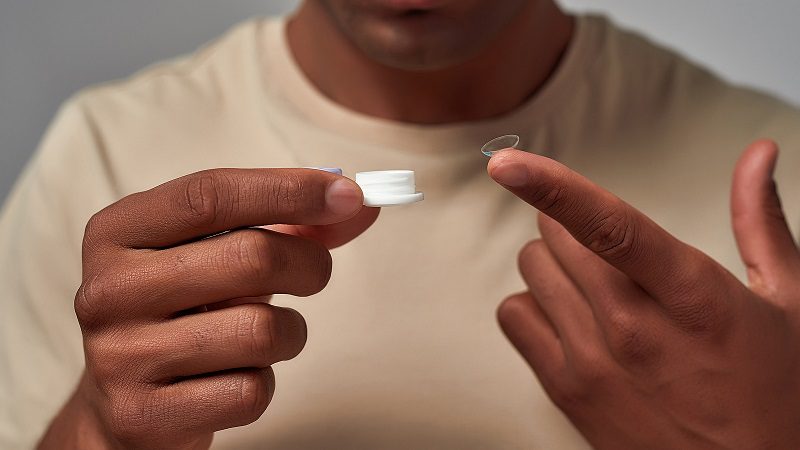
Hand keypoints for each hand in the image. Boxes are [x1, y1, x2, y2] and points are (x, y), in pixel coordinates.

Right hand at [39, 169, 378, 448]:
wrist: (123, 402)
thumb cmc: (183, 312)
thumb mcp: (216, 254)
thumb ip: (287, 225)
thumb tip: (358, 205)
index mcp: (119, 232)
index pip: (211, 194)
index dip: (290, 190)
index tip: (347, 195)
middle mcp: (109, 289)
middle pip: (252, 257)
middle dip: (309, 265)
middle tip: (313, 275)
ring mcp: (120, 356)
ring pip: (261, 331)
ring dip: (289, 333)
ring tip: (266, 335)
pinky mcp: (144, 415)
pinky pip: (250, 391)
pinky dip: (263, 383)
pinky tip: (235, 377)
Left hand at [488, 141, 799, 448]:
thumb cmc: (781, 393)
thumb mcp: (789, 301)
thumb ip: (759, 221)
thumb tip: (756, 154)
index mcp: (693, 297)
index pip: (610, 227)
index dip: (552, 187)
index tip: (507, 164)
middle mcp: (634, 329)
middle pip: (557, 238)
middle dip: (573, 225)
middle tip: (604, 246)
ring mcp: (594, 364)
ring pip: (532, 270)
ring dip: (554, 263)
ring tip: (594, 285)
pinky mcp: (568, 392)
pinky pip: (514, 317)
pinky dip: (533, 305)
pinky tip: (569, 317)